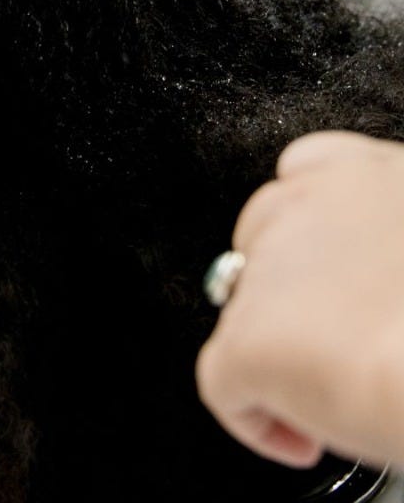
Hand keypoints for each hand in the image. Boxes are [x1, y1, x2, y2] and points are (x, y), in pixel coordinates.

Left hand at [197, 131, 403, 469]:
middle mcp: (311, 199)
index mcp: (370, 173)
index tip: (342, 277)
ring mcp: (269, 262)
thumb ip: (393, 247)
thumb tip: (385, 285)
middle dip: (290, 291)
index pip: (311, 172)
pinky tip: (301, 438)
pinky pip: (224, 382)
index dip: (319, 235)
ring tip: (336, 391)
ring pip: (246, 306)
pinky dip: (256, 418)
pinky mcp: (247, 334)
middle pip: (264, 238)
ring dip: (281, 347)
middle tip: (342, 344)